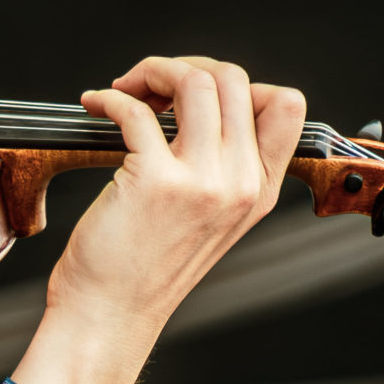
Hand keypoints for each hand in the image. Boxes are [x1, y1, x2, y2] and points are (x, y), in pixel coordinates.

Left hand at [46, 54, 307, 348]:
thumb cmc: (141, 269)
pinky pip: (138, 111)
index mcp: (260, 190)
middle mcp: (241, 184)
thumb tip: (197, 103)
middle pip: (235, 78)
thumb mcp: (208, 220)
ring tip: (123, 90)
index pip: (287, 105)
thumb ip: (219, 170)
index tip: (193, 95)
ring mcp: (203, 183)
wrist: (110, 317)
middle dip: (183, 66)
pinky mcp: (157, 181)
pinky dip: (111, 97)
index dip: (239, 82)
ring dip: (151, 71)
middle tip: (147, 86)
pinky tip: (96, 105)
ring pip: (195, 82)